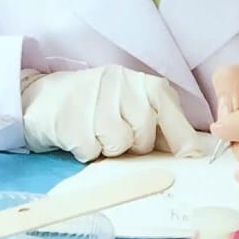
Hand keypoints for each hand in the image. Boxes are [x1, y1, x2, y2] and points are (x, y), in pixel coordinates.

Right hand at [21, 64, 200, 162]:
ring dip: (110, 149)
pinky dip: (87, 151)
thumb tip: (193, 151)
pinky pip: (92, 151)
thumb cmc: (98, 104)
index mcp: (141, 82)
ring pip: (119, 143)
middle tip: (119, 136)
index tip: (188, 156)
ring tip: (98, 134)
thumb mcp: (132, 103)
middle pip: (145, 133)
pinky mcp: (72, 119)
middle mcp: (121, 85)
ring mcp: (95, 99)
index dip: (181, 139)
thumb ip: (160, 122)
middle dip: (136, 145)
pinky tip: (80, 135)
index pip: (171, 111)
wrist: (45, 96)